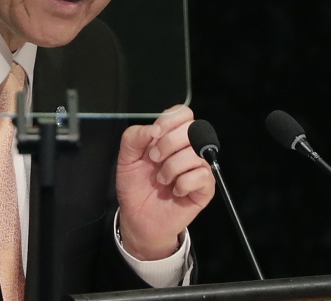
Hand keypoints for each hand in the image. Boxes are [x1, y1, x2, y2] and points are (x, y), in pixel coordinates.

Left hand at [115, 105, 215, 260]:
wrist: (137, 217)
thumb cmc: (135, 186)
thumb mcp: (126, 158)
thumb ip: (134, 137)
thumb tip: (153, 129)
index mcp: (170, 137)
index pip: (183, 113)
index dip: (169, 121)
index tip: (154, 136)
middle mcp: (187, 149)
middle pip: (192, 129)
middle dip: (168, 143)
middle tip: (154, 160)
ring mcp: (198, 168)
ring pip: (195, 153)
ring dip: (172, 167)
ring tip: (162, 179)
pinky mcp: (205, 188)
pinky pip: (202, 176)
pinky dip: (183, 183)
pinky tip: (175, 190)